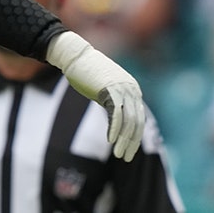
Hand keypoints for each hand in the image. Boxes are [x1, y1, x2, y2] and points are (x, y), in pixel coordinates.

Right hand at [46, 31, 144, 160]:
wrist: (74, 55)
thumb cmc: (85, 72)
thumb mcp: (103, 89)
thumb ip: (113, 101)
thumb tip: (115, 118)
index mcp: (133, 89)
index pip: (139, 118)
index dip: (135, 137)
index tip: (128, 150)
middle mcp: (132, 89)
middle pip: (137, 122)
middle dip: (132, 142)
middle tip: (126, 158)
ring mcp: (122, 89)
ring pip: (129, 121)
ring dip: (124, 140)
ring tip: (119, 154)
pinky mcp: (110, 90)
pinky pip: (116, 114)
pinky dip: (114, 129)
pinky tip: (110, 140)